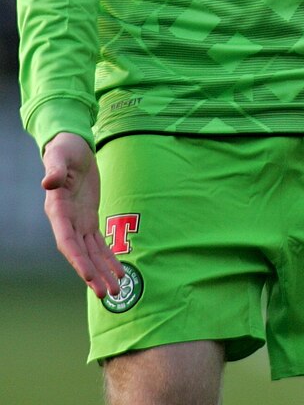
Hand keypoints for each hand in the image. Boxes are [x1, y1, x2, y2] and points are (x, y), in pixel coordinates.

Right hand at [42, 132, 124, 297]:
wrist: (72, 146)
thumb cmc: (64, 149)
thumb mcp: (59, 155)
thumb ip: (54, 170)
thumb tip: (47, 182)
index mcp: (57, 210)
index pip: (66, 241)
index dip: (77, 259)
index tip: (89, 275)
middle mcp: (66, 222)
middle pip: (80, 254)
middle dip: (92, 275)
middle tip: (106, 295)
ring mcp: (78, 222)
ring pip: (91, 254)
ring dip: (103, 273)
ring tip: (116, 292)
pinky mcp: (89, 219)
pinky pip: (99, 244)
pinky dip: (108, 258)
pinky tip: (119, 272)